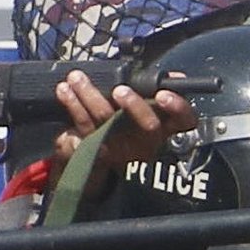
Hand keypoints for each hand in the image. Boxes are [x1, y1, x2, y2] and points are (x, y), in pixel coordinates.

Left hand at [49, 70, 197, 196]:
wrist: (107, 171)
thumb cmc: (137, 128)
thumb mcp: (155, 115)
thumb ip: (163, 96)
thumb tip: (175, 77)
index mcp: (167, 130)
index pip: (183, 120)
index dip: (176, 108)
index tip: (163, 95)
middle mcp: (146, 143)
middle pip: (147, 126)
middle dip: (134, 106)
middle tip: (120, 90)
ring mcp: (120, 149)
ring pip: (109, 123)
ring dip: (91, 97)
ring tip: (78, 79)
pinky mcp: (95, 150)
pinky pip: (83, 129)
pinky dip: (73, 108)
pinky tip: (65, 92)